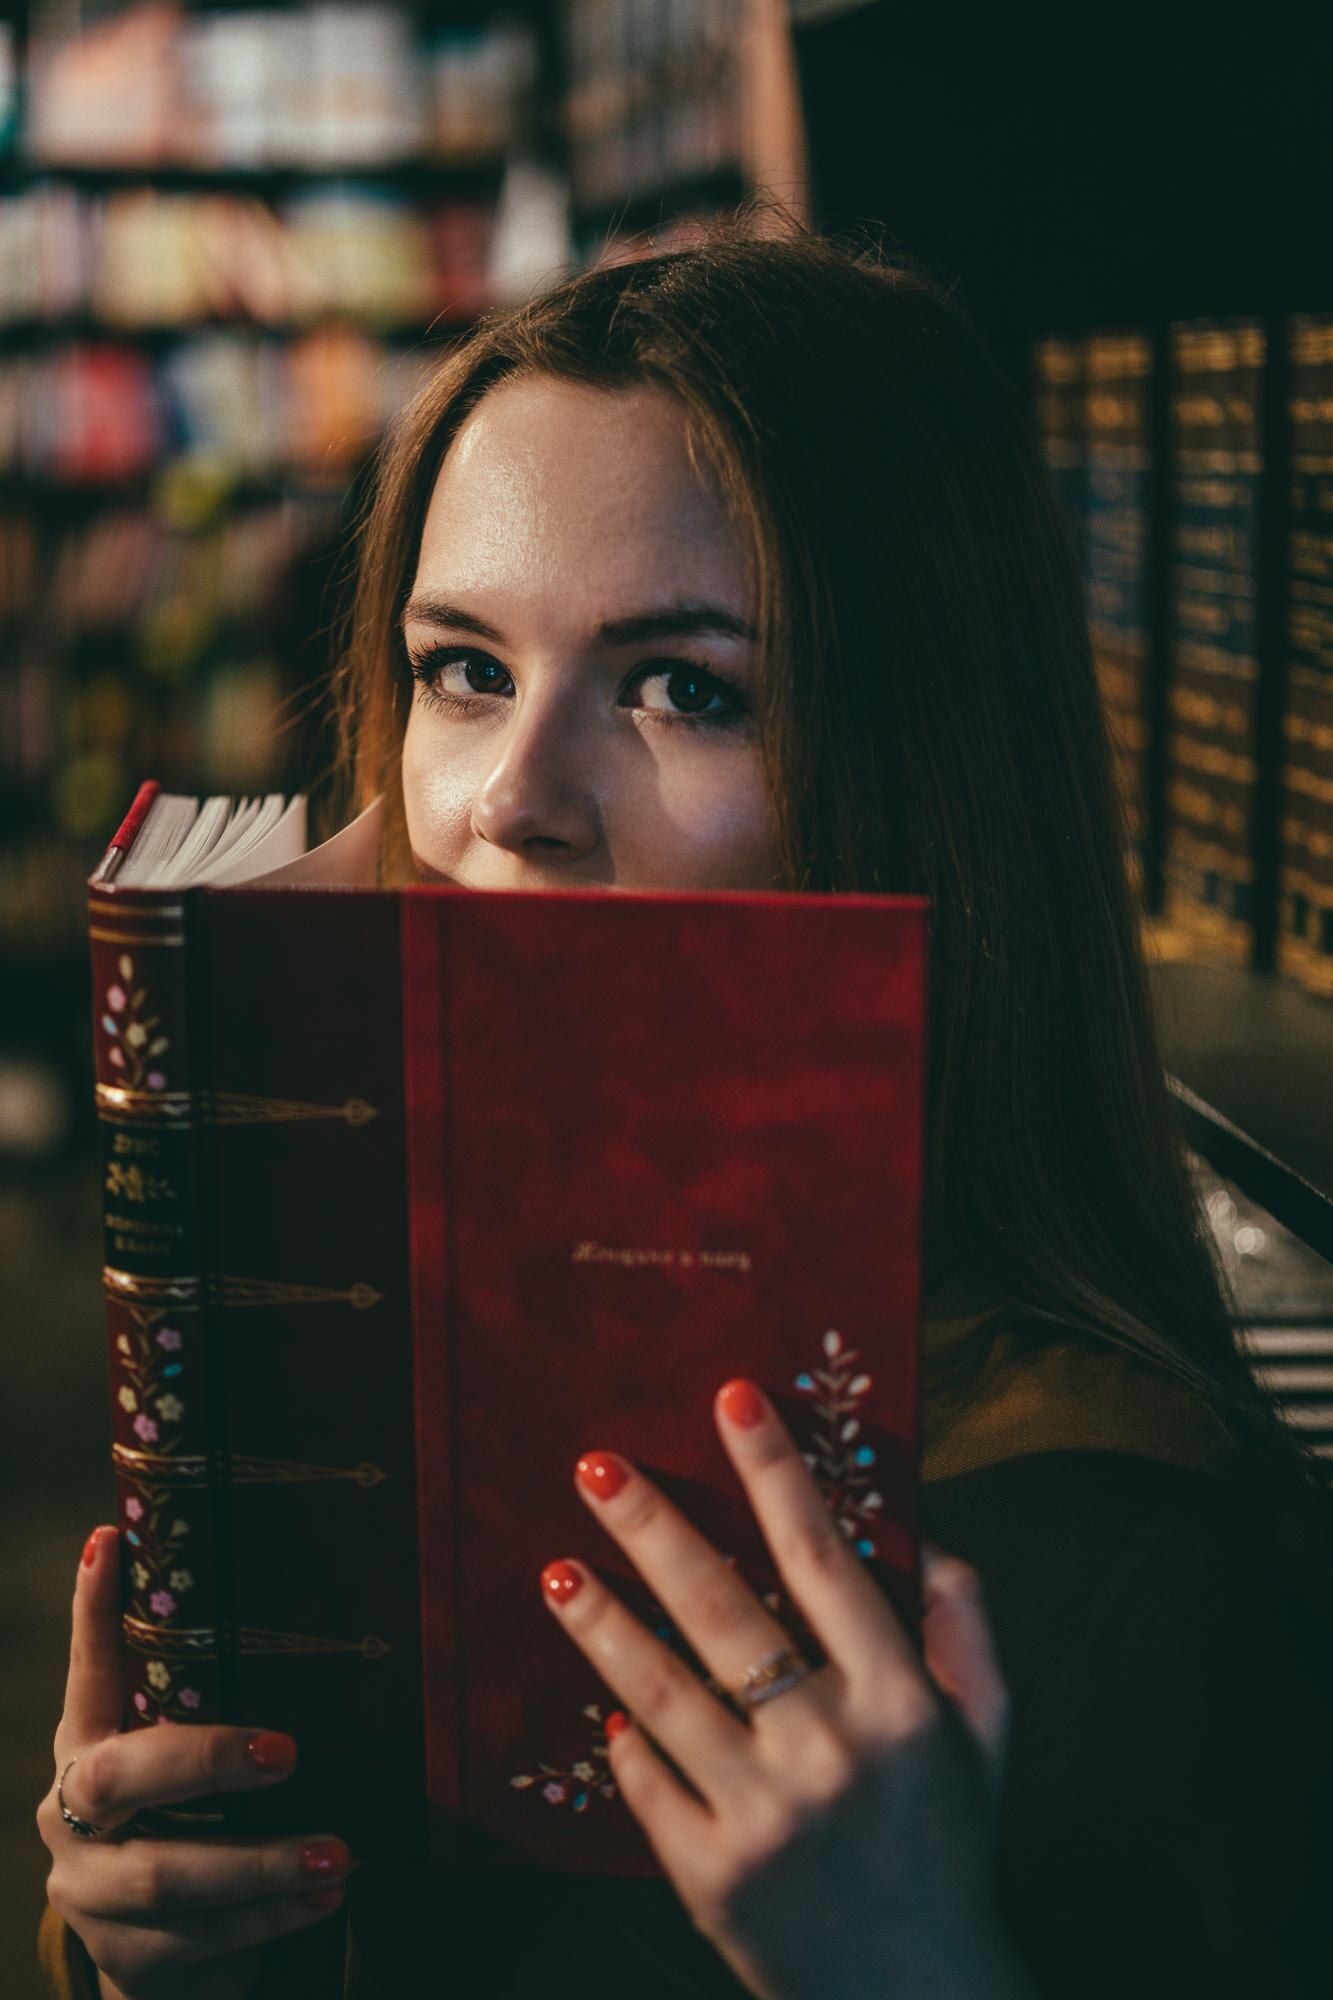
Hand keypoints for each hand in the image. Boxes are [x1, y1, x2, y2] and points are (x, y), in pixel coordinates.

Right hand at [36, 1525, 353, 1999]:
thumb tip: (323, 1617)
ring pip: (167, 1874)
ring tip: (337, 1852)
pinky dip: (270, 1918)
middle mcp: (73, 1809)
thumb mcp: (197, 1770)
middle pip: (124, 1775)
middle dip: (206, 1760)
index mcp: (88, 1742)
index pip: (90, 1667)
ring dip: (262, 1863)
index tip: (111, 1541)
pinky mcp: (123, 1955)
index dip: (94, 1608)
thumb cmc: (198, 1828)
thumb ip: (217, 1713)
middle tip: (286, 1752)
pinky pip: (198, 1939)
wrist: (171, 1958)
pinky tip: (325, 1897)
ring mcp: (88, 1888)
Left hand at [540, 1379, 1034, 1999]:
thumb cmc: (949, 1846)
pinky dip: (625, 1737)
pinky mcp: (712, 1876)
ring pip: (665, 1689)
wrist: (921, 1999)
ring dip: (603, 1622)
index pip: (826, 1558)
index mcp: (901, 1700)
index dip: (778, 1472)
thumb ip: (965, 1627)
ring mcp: (766, 1815)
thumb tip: (921, 1532)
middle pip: (724, 1609)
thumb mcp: (988, 1734)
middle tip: (595, 1464)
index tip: (734, 1396)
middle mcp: (831, 1749)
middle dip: (653, 1525)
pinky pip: (648, 1783)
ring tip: (557, 1569)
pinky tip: (606, 1699)